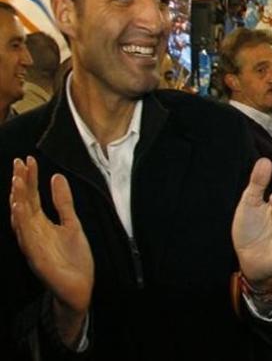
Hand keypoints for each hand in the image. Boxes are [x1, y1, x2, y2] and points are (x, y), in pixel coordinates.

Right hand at [10, 157, 92, 341]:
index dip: (29, 178)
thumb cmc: (74, 258)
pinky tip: (19, 206)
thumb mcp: (72, 223)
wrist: (80, 287)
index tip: (28, 159)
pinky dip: (21, 221)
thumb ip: (63, 202)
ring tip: (17, 179)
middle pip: (23, 204)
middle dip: (20, 183)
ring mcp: (33, 244)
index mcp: (40, 224)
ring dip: (18, 199)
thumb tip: (56, 177)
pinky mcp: (36, 256)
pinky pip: (26, 236)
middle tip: (18, 162)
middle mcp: (33, 232)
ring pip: (20, 218)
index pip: (32, 197)